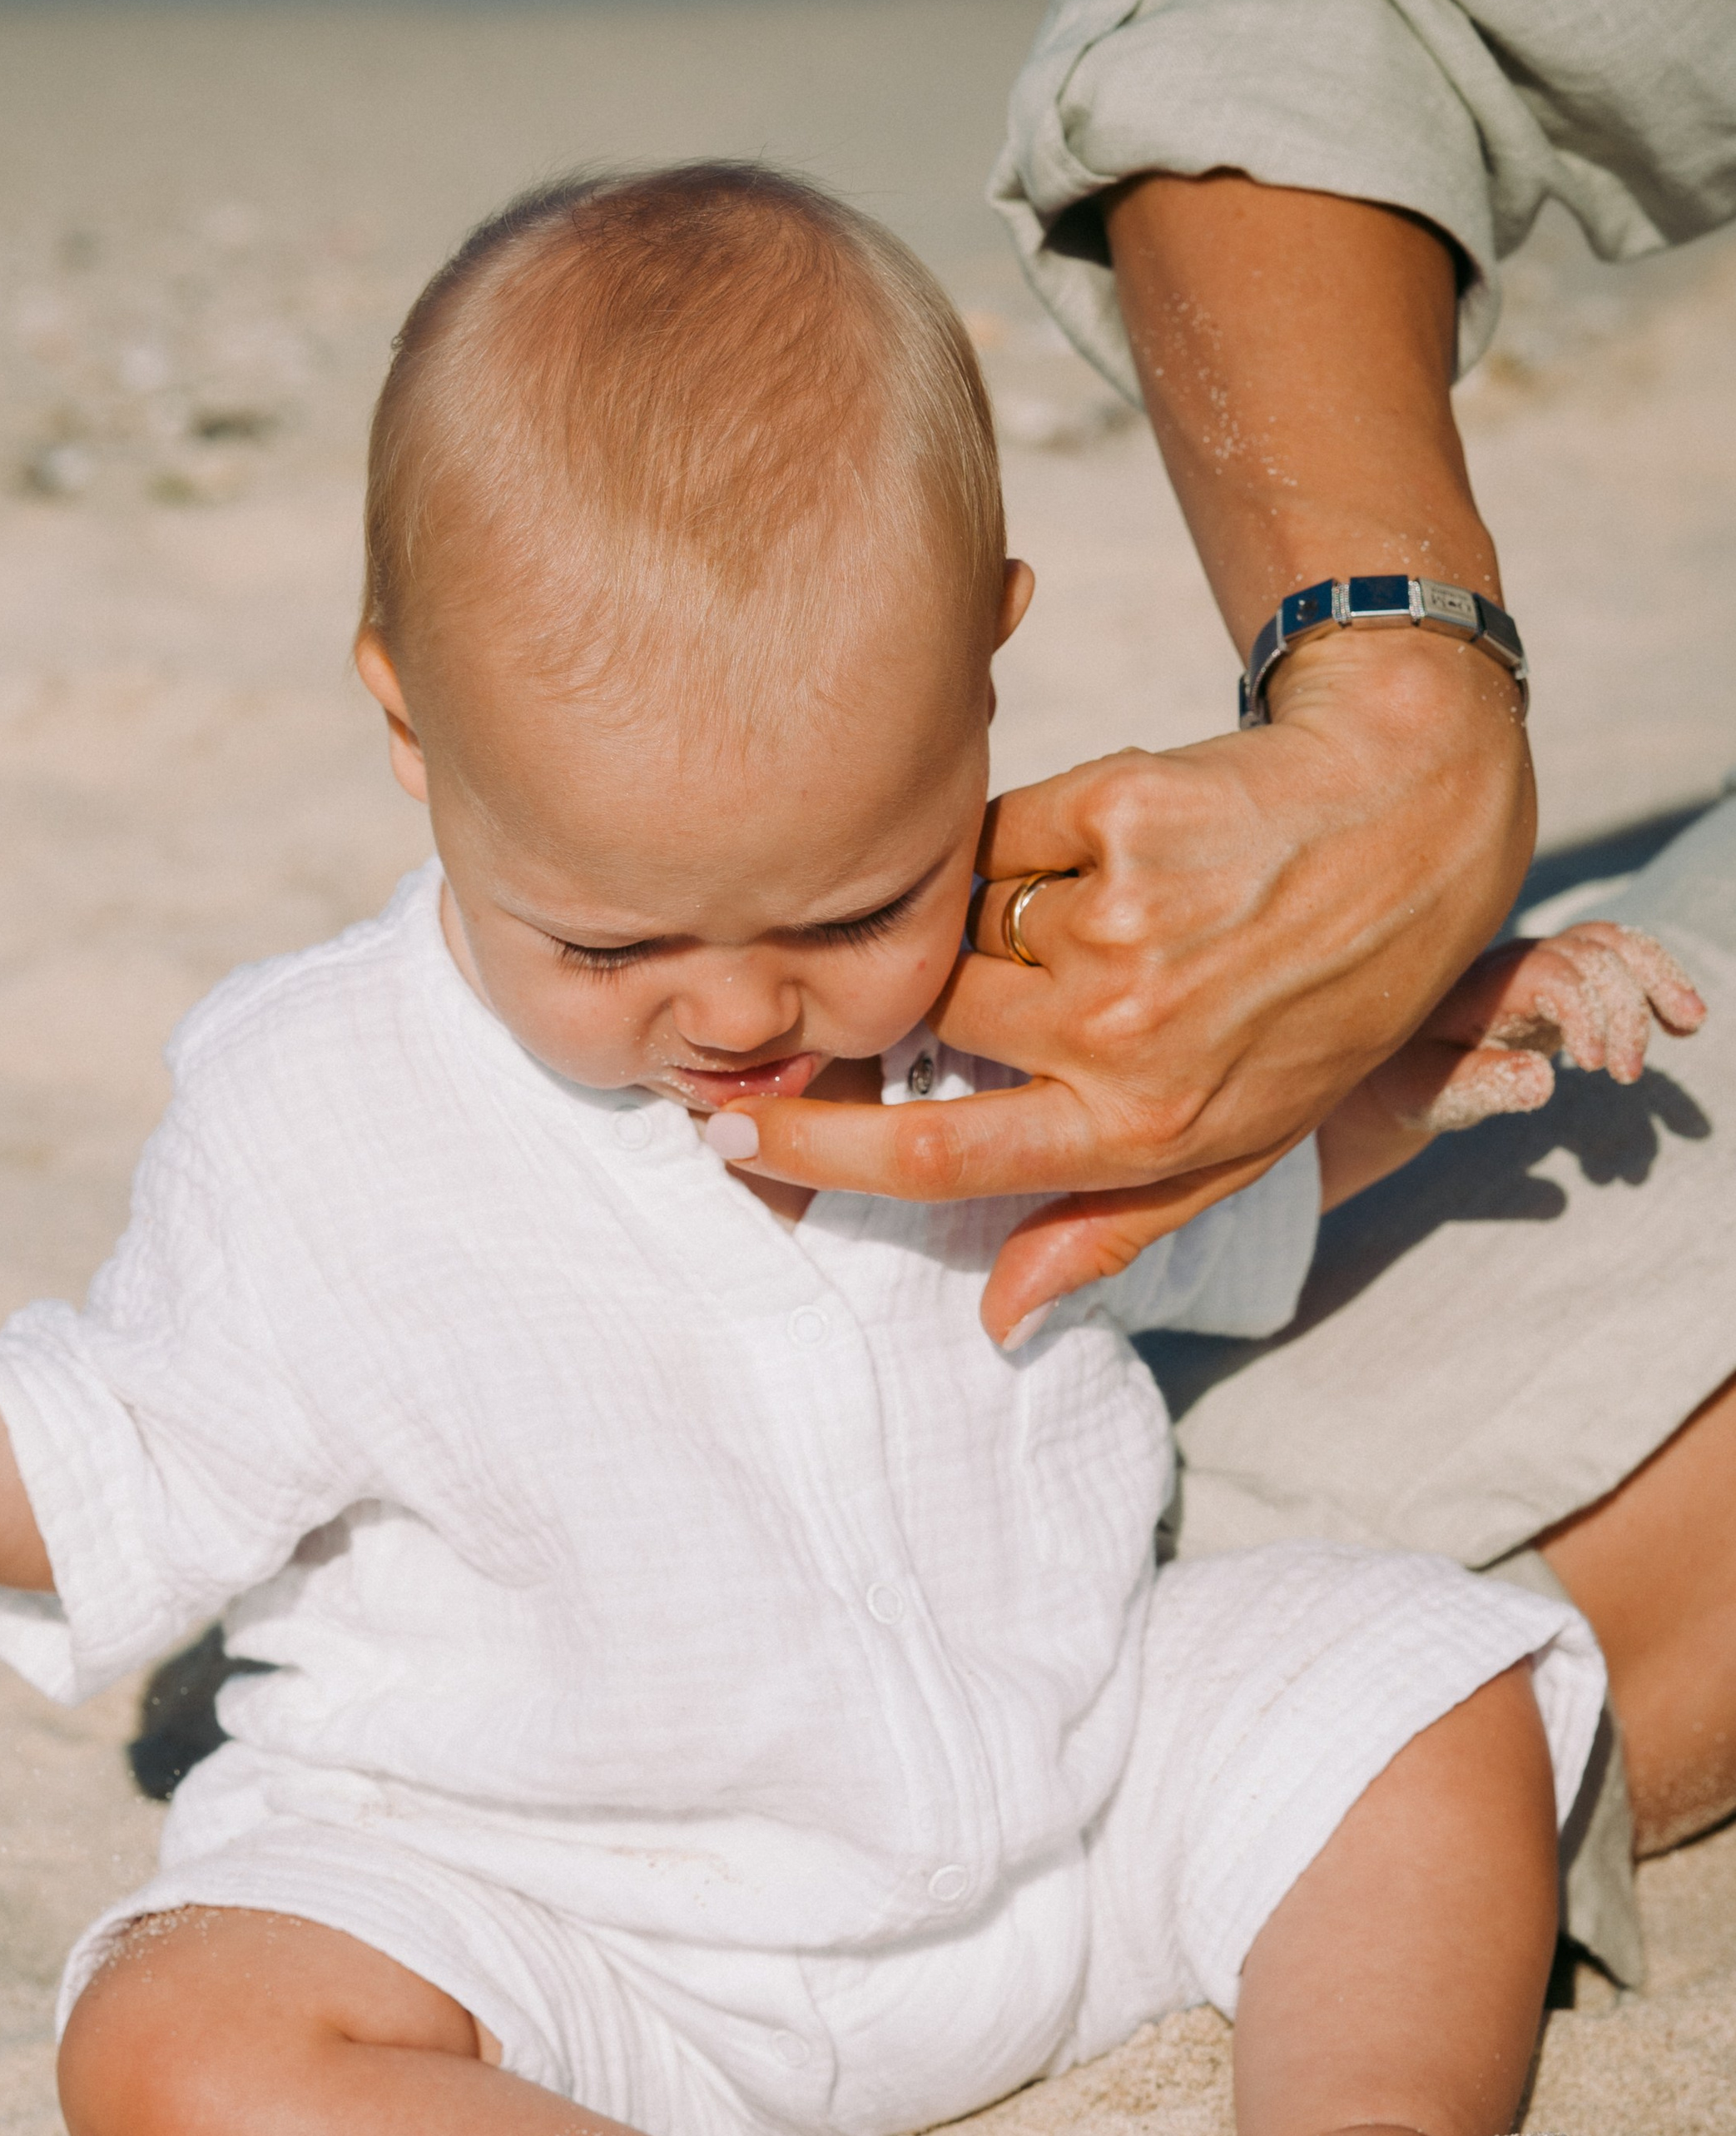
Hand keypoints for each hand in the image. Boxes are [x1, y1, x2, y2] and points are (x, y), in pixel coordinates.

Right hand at [706, 630, 1532, 1340]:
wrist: (1409, 822)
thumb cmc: (1319, 1002)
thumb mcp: (1235, 1143)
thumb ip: (1101, 1226)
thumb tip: (997, 1322)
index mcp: (1137, 1129)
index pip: (930, 1160)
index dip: (811, 1157)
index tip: (725, 1138)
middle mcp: (1119, 1034)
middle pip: (925, 1017)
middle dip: (940, 995)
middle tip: (1009, 972)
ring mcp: (1114, 921)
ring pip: (957, 922)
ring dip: (992, 917)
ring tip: (1100, 908)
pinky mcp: (1113, 813)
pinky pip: (997, 838)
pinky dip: (1034, 840)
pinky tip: (1120, 843)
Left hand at [1350, 921, 1706, 1142]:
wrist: (1400, 1060)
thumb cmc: (1410, 1078)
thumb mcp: (1431, 1093)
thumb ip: (1482, 1085)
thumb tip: (1545, 1083)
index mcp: (1483, 983)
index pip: (1551, 973)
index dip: (1585, 1013)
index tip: (1592, 1069)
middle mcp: (1518, 961)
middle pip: (1591, 953)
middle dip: (1624, 1010)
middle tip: (1626, 1077)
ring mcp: (1544, 965)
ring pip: (1613, 944)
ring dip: (1658, 979)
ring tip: (1690, 1024)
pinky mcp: (1565, 981)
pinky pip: (1619, 962)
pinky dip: (1656, 982)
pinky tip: (1682, 1023)